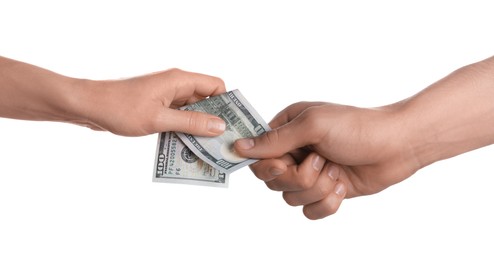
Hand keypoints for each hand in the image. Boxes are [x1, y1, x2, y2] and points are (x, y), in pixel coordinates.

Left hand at [76, 68, 225, 136]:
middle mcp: (175, 86)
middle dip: (214, 120)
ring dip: (198, 128)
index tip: (233, 124)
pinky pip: (178, 117)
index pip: (215, 86)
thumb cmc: (120, 108)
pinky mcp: (157, 107)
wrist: (88, 106)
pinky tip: (187, 146)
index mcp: (179, 81)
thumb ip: (191, 122)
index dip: (226, 103)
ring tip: (208, 149)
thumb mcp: (158, 119)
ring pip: (192, 111)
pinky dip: (184, 129)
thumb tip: (220, 126)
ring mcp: (166, 97)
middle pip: (205, 100)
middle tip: (223, 142)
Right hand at [234, 102, 417, 219]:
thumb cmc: (357, 127)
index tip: (284, 165)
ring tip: (337, 170)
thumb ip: (275, 140)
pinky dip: (327, 202)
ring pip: (290, 198)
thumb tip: (239, 147)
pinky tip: (342, 185)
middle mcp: (295, 152)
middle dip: (299, 177)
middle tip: (321, 161)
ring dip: (317, 188)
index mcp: (287, 130)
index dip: (268, 166)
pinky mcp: (325, 191)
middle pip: (273, 181)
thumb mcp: (312, 126)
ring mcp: (310, 173)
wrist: (397, 146)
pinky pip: (309, 211)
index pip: (258, 156)